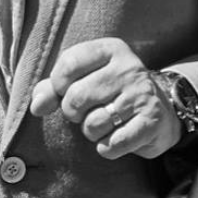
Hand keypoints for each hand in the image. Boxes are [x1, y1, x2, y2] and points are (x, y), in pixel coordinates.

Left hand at [29, 37, 181, 158]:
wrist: (160, 111)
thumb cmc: (111, 94)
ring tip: (106, 123)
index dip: (58, 86)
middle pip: (76, 97)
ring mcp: (142, 94)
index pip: (67, 65)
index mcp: (111, 49)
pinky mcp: (152, 121)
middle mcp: (129, 68)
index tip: (67, 91)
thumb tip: (36, 106)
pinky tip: (117, 138)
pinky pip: (112, 145)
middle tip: (88, 112)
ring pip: (93, 124)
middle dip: (74, 113)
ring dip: (92, 132)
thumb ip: (52, 88)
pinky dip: (107, 148)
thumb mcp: (83, 79)